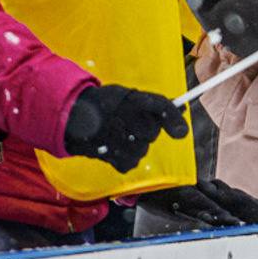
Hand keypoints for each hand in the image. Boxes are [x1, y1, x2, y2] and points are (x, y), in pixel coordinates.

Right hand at [63, 84, 188, 172]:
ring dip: (135, 145)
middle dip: (147, 131)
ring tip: (119, 135)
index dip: (174, 119)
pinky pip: (130, 163)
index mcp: (134, 98)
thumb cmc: (108, 104)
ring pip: (142, 149)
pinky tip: (115, 147)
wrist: (74, 115)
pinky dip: (125, 159)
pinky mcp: (108, 155)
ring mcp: (117, 137)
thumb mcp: (131, 96)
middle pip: (152, 133)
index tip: (182, 133)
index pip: (162, 107)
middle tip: (132, 125)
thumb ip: (155, 104)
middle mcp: (127, 117)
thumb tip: (182, 110)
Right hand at [135, 178, 257, 229]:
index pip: (236, 198)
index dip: (254, 206)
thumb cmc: (162, 185)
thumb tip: (221, 212)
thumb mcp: (184, 195)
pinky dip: (213, 212)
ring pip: (219, 202)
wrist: (137, 174)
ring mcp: (191, 191)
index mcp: (207, 188)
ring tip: (255, 222)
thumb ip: (201, 202)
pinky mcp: (177, 194)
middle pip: (234, 199)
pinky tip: (226, 220)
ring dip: (238, 213)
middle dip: (254, 209)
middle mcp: (203, 188)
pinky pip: (198, 204)